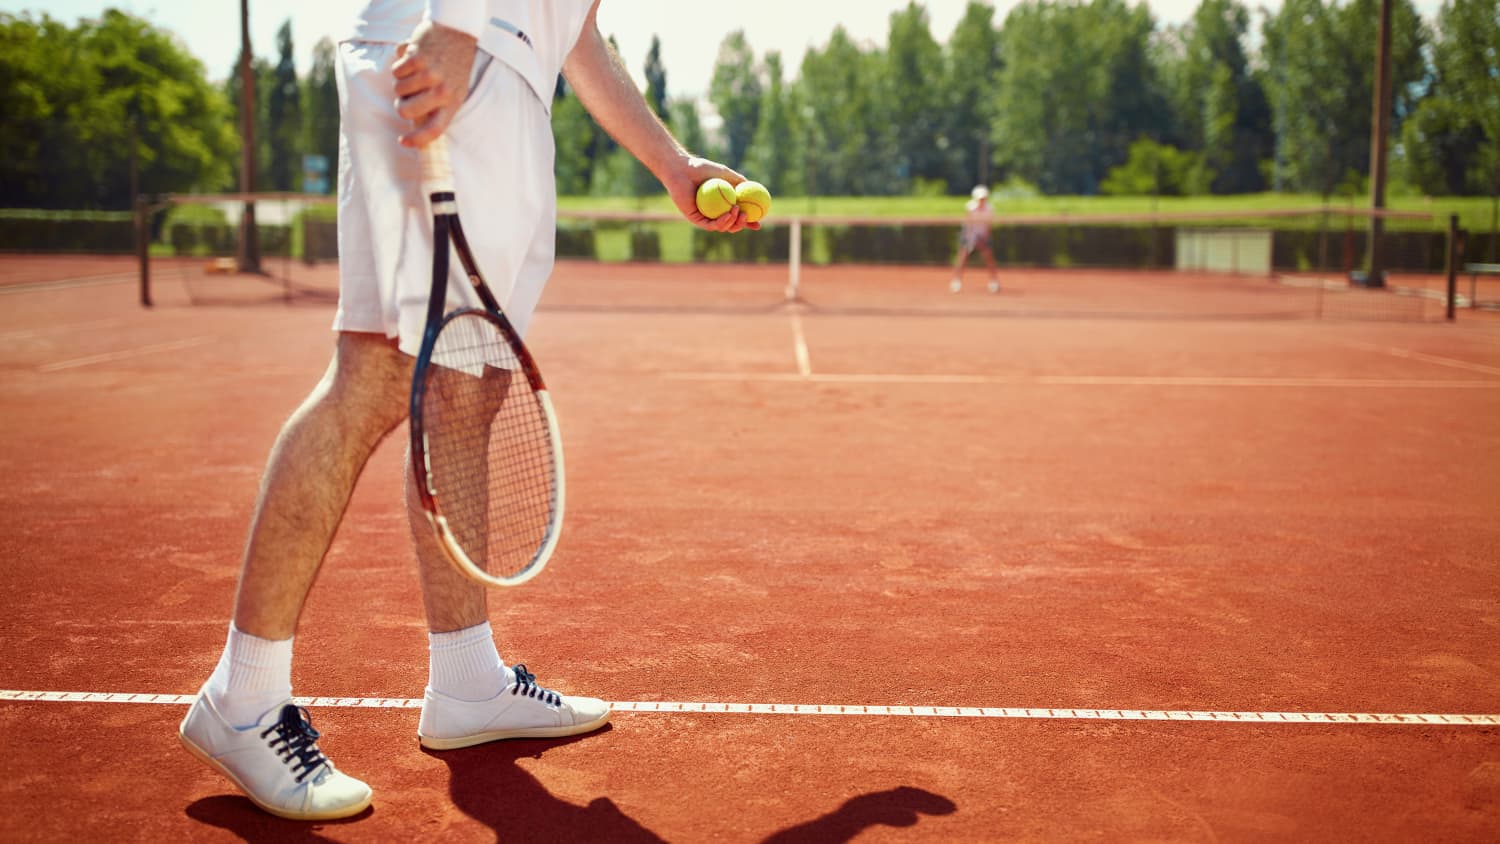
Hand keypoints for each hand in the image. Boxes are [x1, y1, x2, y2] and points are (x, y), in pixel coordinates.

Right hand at [392, 21, 477, 147]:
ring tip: (415, 72)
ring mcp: (430, 75)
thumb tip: (416, 125)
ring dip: (401, 81)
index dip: (417, 139)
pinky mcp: (417, 59)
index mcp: (453, 102)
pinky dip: (399, 65)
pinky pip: (396, 71)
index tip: (403, 141)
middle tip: (406, 95)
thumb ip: (439, 107)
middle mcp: (442, 91)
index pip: (434, 129)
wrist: (456, 31)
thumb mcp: (456, 89)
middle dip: (400, 104)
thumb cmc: (453, 65)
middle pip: (406, 111)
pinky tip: (412, 59)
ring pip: (398, 89)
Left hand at [666, 157, 760, 232]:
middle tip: (747, 217)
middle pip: (731, 225)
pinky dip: (721, 222)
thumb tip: (755, 188)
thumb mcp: (725, 173)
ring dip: (733, 222)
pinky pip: (710, 225)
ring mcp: (704, 217)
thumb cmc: (701, 168)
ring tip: (737, 211)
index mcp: (721, 205)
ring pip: (722, 227)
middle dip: (742, 224)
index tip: (759, 222)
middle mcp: (713, 213)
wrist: (682, 169)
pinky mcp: (695, 219)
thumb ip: (738, 181)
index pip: (737, 216)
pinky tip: (728, 215)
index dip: (749, 222)